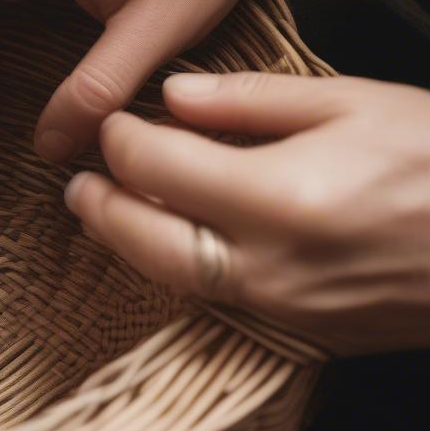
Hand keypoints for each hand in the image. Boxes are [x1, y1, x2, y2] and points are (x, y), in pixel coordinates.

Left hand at [64, 72, 429, 355]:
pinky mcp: (299, 334)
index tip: (112, 121)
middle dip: (99, 205)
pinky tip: (169, 240)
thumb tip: (173, 96)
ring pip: (169, 278)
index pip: (156, 166)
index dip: (120, 139)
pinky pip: (214, 301)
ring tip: (103, 210)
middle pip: (143, 239)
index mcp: (279, 196)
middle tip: (76, 182)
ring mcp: (281, 308)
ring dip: (127, 242)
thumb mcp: (353, 103)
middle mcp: (267, 264)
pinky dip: (176, 269)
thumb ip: (251, 102)